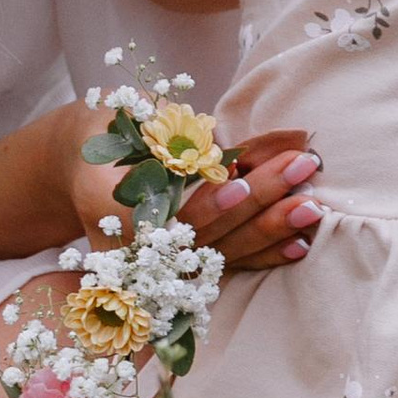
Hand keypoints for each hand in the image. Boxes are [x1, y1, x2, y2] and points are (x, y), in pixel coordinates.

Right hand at [66, 124, 322, 274]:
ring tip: (312, 202)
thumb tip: (218, 145)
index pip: (173, 216)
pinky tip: (300, 243)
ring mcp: (169, 266)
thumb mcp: (122, 130)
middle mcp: (144, 251)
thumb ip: (167, 141)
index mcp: (120, 216)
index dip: (211, 202)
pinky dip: (267, 254)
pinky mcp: (192, 267)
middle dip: (260, 201)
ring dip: (274, 228)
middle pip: (209, 233)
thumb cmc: (110, 137)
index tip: (242, 180)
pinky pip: (232, 265)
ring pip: (227, 252)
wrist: (85, 166)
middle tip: (301, 167)